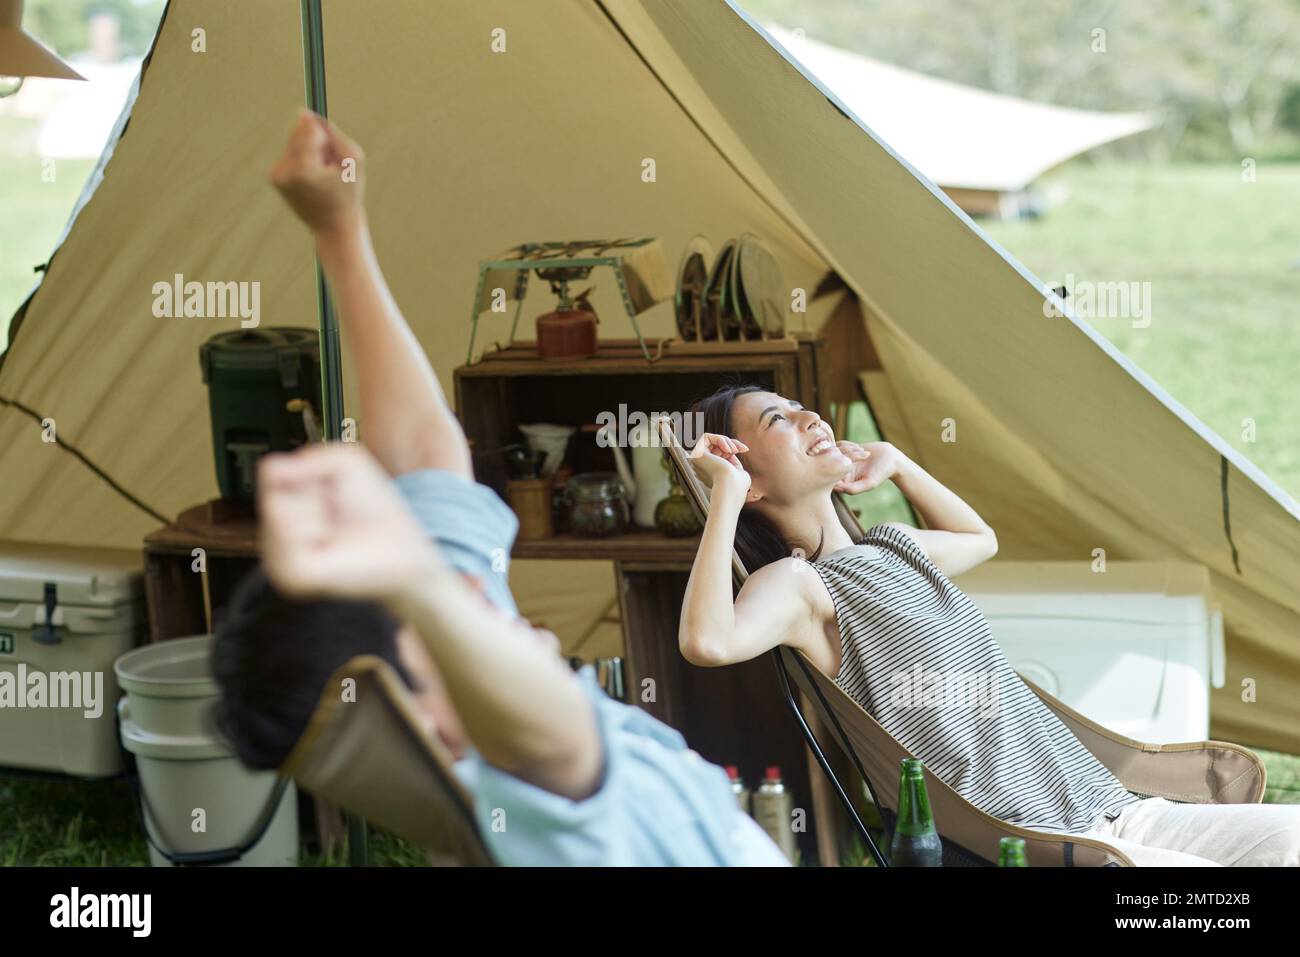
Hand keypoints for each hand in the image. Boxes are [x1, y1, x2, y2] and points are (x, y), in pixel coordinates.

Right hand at [256, 443, 442, 602]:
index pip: (269, 470)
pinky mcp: (292, 574)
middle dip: (312, 493)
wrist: (403, 548)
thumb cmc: (376, 509)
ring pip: (276, 510)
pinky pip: (286, 535)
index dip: (304, 472)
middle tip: (333, 514)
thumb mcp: (346, 463)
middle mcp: (275, 533)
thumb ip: (308, 456)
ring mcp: (280, 557)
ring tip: (331, 532)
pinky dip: (315, 530)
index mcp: (282, 508)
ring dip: (314, 513)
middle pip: (271, 489)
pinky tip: (328, 546)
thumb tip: (271, 469)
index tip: (328, 488)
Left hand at [267, 109, 365, 237]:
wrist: (334, 228)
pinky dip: (302, 160)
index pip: (308, 129)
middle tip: (329, 167)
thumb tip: (303, 113)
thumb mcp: (353, 160)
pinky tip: (312, 180)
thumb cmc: (348, 194)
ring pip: (292, 141)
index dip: (325, 138)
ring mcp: (276, 175)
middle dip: (316, 142)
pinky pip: (288, 153)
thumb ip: (333, 134)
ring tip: (322, 175)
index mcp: (305, 169)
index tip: (332, 154)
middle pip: (297, 132)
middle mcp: (285, 171)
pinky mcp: (273, 178)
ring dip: (310, 151)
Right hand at [688, 432, 750, 495]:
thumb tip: (728, 452)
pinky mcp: (697, 454)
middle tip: (741, 449)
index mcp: (711, 473)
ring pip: (712, 440)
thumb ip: (732, 462)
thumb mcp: (738, 471)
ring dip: (727, 441)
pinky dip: (720, 439)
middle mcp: (702, 467)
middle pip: (716, 445)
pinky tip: (729, 449)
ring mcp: (698, 461)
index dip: (733, 447)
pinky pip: (707, 437)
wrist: (730, 489)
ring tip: (734, 450)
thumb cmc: (736, 486)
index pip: (720, 453)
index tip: (745, 449)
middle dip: (732, 443)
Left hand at [833, 441, 904, 493]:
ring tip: (860, 450)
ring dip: (845, 449)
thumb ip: (853, 489)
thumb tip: (836, 488)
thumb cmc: (880, 474)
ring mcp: (843, 459)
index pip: (830, 479)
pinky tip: (860, 447)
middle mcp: (841, 471)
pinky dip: (848, 444)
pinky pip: (838, 444)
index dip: (834, 471)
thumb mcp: (869, 484)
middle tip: (854, 456)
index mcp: (844, 482)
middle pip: (828, 464)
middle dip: (840, 457)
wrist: (890, 458)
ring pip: (833, 452)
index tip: (848, 466)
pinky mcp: (846, 448)